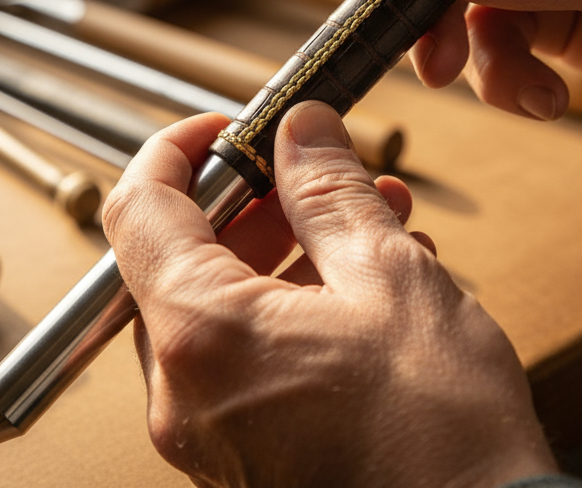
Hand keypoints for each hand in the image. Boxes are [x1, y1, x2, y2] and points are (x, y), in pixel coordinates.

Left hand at [103, 104, 557, 487]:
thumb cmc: (441, 434)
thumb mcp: (390, 277)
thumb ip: (329, 191)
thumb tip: (302, 134)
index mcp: (201, 335)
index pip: (140, 208)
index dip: (179, 149)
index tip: (227, 126)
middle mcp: (184, 392)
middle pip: (182, 259)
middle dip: (256, 202)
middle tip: (317, 172)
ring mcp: (209, 433)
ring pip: (221, 308)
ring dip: (285, 252)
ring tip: (369, 222)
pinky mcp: (244, 456)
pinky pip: (245, 358)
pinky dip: (290, 310)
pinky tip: (366, 287)